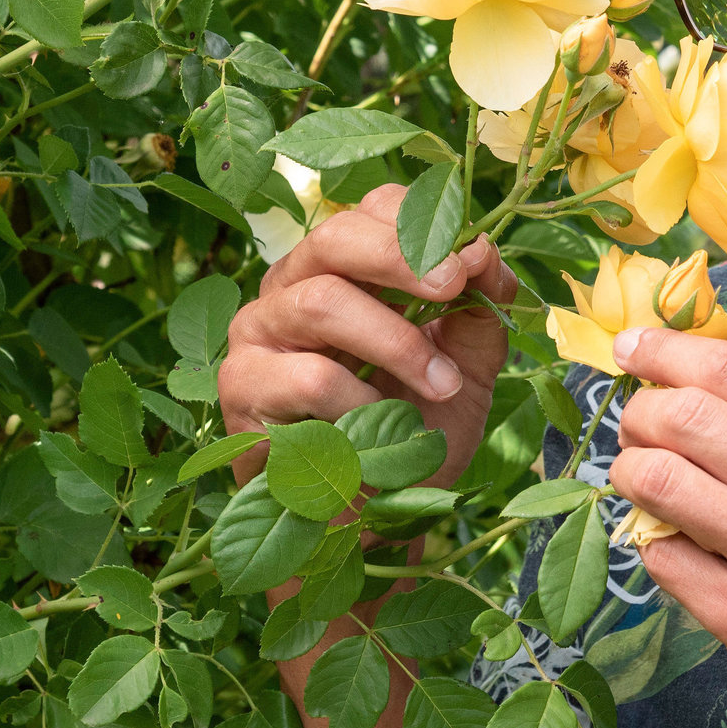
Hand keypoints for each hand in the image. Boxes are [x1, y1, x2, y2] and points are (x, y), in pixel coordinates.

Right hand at [217, 183, 516, 490]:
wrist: (372, 518)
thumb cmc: (411, 433)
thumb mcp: (465, 369)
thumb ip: (479, 312)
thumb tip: (485, 250)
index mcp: (347, 267)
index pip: (373, 209)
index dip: (424, 225)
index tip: (471, 264)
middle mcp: (294, 285)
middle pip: (336, 236)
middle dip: (402, 257)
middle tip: (453, 286)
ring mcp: (259, 332)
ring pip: (321, 302)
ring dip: (395, 342)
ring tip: (441, 385)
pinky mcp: (242, 387)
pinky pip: (306, 376)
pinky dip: (358, 402)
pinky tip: (379, 430)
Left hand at [607, 327, 726, 727]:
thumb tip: (703, 385)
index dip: (666, 350)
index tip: (632, 346)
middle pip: (682, 416)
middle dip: (639, 414)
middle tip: (635, 427)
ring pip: (656, 479)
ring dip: (629, 472)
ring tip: (638, 479)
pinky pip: (662, 556)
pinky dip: (653, 542)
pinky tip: (674, 545)